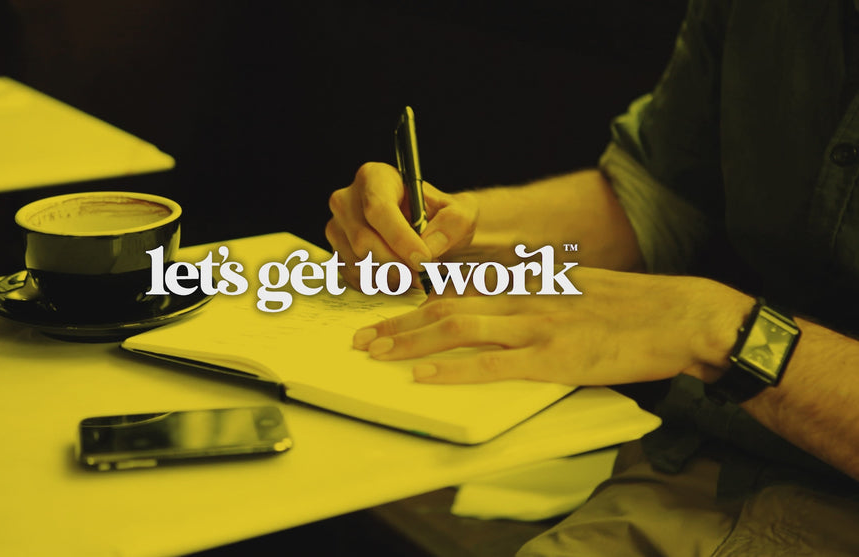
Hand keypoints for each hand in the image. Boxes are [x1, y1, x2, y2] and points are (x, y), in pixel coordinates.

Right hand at [325, 162, 477, 289]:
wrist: (428, 232)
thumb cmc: (441, 217)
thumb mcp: (460, 213)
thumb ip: (453, 224)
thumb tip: (429, 245)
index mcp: (374, 177)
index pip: (379, 209)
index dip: (400, 238)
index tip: (423, 260)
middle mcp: (347, 199)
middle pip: (364, 240)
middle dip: (397, 263)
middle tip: (424, 273)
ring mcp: (337, 227)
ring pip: (358, 262)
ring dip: (391, 277)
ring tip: (416, 275)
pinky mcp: (336, 253)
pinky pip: (354, 277)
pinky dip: (379, 285)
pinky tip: (399, 277)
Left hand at [352, 268, 753, 384]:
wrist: (681, 315)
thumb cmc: (634, 307)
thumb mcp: (576, 289)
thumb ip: (537, 297)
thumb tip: (505, 309)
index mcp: (528, 284)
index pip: (458, 291)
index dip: (415, 306)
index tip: (387, 317)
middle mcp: (524, 299)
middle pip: (445, 307)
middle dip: (398, 324)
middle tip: (363, 339)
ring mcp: (537, 327)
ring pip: (458, 329)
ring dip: (411, 343)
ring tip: (378, 355)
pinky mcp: (555, 357)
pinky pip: (492, 364)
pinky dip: (454, 370)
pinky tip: (426, 377)